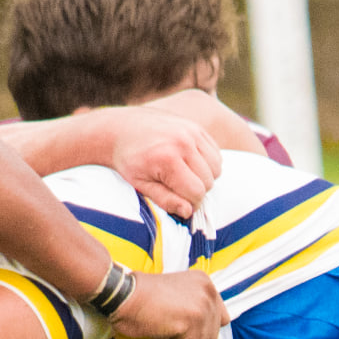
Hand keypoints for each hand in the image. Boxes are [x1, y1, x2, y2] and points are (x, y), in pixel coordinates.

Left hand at [106, 104, 221, 219]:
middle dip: (197, 190)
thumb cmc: (129, 160)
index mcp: (167, 158)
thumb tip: (188, 211)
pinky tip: (189, 163)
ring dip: (205, 177)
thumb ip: (165, 200)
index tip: (180, 202)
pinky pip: (216, 153)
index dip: (191, 203)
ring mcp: (192, 131)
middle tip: (179, 188)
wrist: (121, 128)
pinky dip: (208, 163)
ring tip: (185, 176)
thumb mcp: (141, 184)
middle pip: (209, 180)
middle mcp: (183, 142)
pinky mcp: (196, 127)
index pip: (197, 192)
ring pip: (217, 167)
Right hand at [109, 270, 226, 338]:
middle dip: (193, 338)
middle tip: (174, 331)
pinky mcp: (191, 322)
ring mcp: (201, 307)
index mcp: (206, 283)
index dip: (205, 328)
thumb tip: (205, 331)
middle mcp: (208, 293)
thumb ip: (196, 304)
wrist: (124, 295)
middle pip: (213, 334)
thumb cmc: (144, 296)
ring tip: (167, 331)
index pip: (222, 317)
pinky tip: (163, 335)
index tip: (188, 328)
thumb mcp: (179, 292)